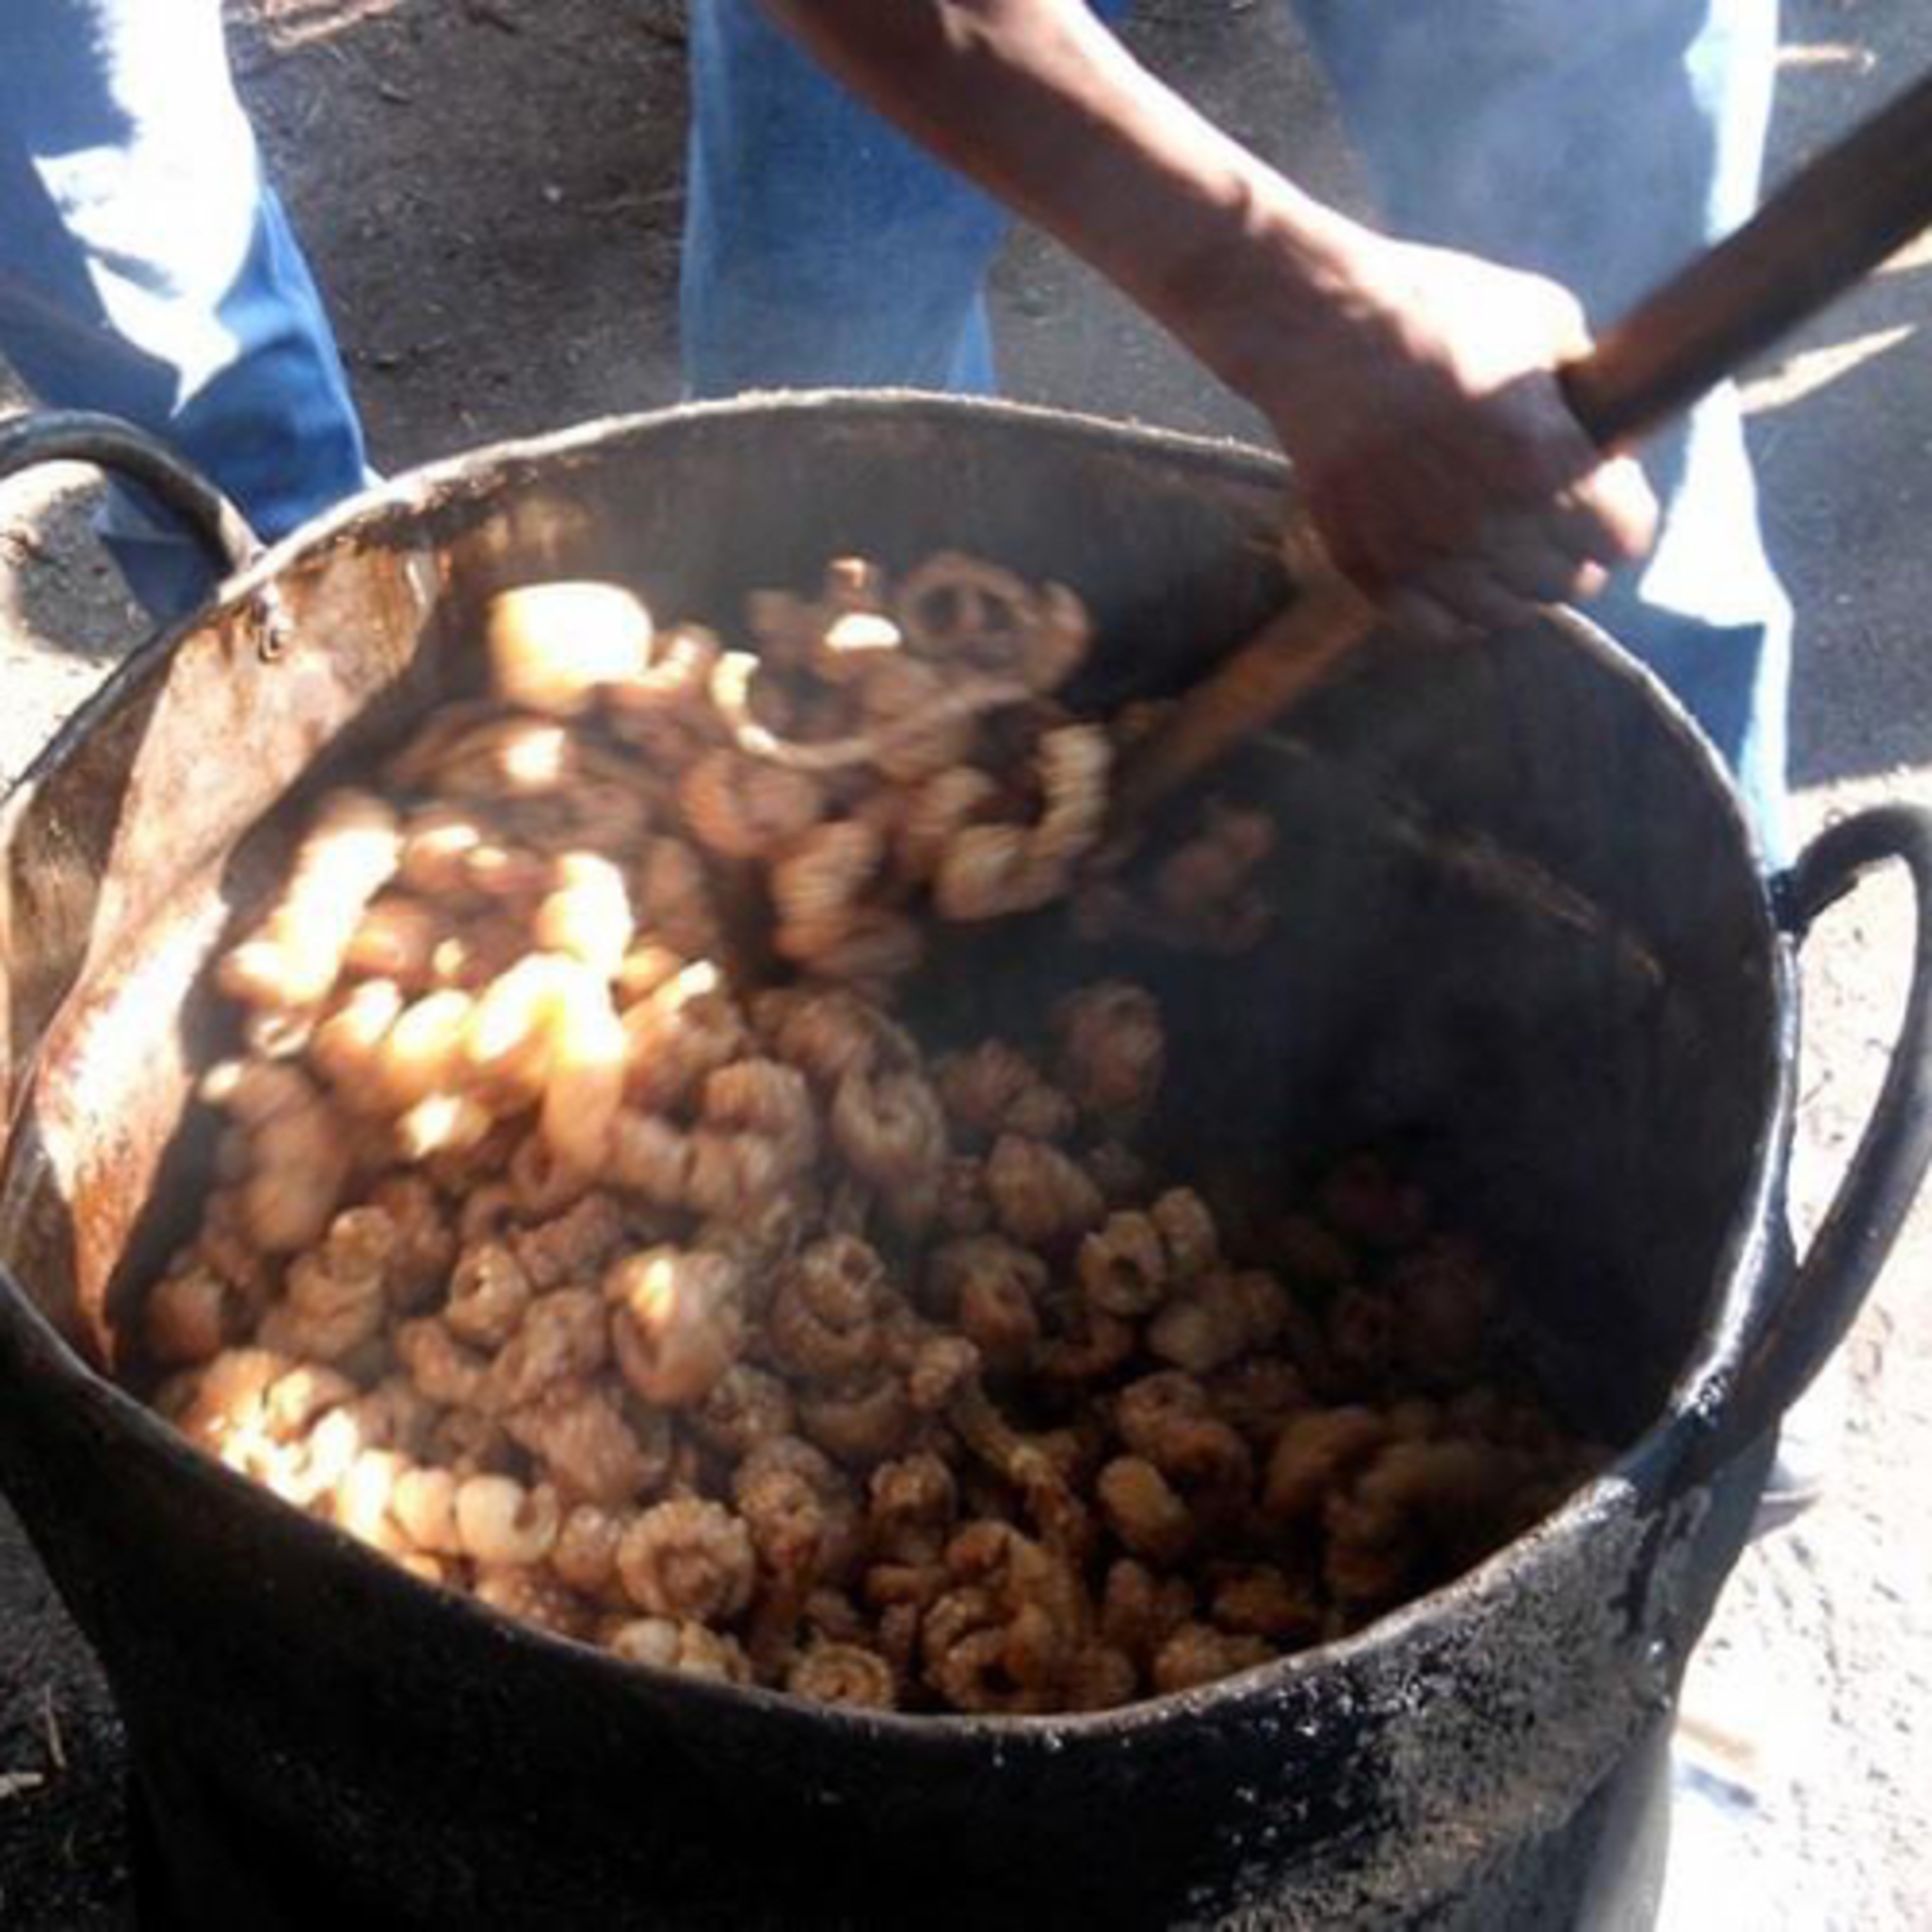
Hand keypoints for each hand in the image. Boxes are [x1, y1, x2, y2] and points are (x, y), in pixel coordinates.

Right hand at [1241, 237, 1657, 637]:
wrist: (1318, 325)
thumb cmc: (1434, 309)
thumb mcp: (1544, 323)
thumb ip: (1585, 393)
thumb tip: (1607, 434)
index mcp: (1542, 463)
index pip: (1622, 538)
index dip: (1622, 512)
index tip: (1608, 493)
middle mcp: (1486, 525)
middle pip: (1568, 582)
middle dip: (1573, 548)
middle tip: (1558, 520)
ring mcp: (1422, 555)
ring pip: (1504, 612)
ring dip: (1517, 584)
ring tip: (1509, 549)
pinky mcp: (1368, 568)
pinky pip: (1435, 624)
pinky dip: (1456, 608)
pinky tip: (1460, 573)